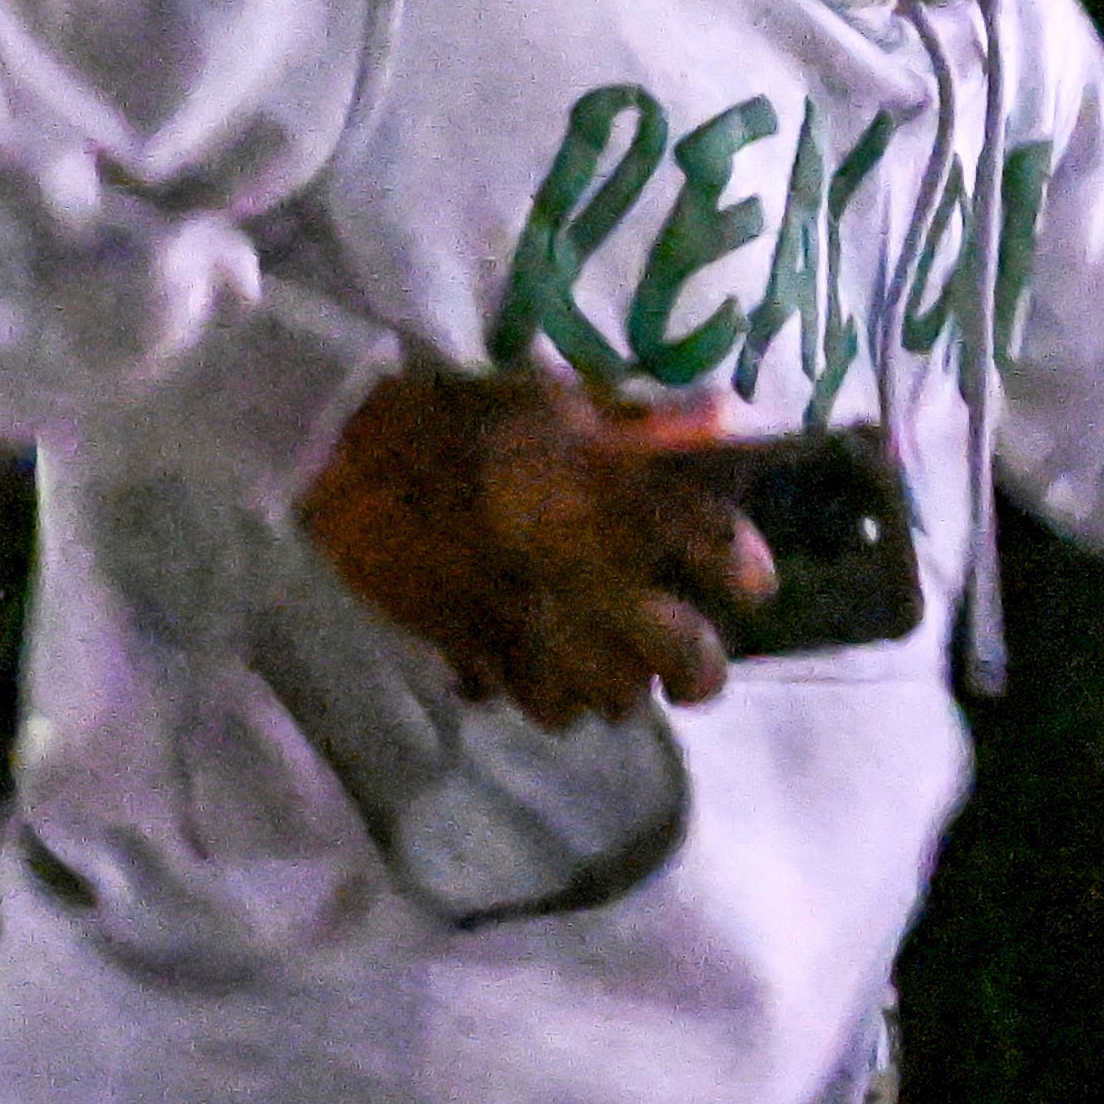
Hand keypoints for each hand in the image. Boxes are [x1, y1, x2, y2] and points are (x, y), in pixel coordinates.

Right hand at [298, 359, 765, 725]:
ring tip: (617, 669)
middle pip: (684, 655)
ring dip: (625, 687)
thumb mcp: (558, 397)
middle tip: (694, 666)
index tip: (753, 584)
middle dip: (699, 669)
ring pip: (615, 697)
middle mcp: (590, 570)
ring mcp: (538, 622)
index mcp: (614, 495)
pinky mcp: (483, 652)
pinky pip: (542, 707)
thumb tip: (726, 415)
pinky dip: (555, 699)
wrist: (350, 456)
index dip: (745, 569)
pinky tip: (550, 674)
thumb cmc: (462, 418)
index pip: (716, 541)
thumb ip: (644, 419)